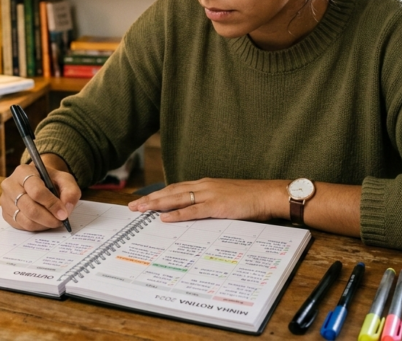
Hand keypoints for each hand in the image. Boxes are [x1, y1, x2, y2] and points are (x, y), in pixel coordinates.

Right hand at [0, 155, 80, 230]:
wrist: (38, 182)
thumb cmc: (51, 180)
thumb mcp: (65, 180)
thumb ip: (70, 192)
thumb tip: (66, 209)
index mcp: (23, 171)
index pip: (36, 191)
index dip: (51, 204)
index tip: (63, 214)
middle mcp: (10, 185)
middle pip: (29, 208)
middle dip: (48, 218)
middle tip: (60, 221)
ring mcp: (5, 200)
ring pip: (25, 219)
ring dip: (43, 224)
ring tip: (53, 221)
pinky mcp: (5, 213)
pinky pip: (21, 226)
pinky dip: (36, 227)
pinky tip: (44, 222)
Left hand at [128, 178, 289, 222]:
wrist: (268, 194)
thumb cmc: (250, 198)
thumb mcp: (226, 198)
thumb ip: (210, 203)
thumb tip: (197, 213)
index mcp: (205, 184)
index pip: (176, 188)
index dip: (159, 193)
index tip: (144, 199)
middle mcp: (204, 186)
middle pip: (171, 191)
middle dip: (151, 199)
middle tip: (133, 206)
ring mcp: (209, 195)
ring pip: (177, 199)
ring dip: (157, 205)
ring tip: (141, 210)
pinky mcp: (217, 206)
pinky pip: (193, 211)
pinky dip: (177, 214)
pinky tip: (165, 218)